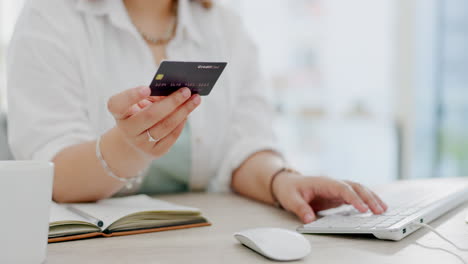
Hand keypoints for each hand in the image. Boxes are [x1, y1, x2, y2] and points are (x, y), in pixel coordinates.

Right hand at [107, 86, 200, 157]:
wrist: (135, 142)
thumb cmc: (139, 114)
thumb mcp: (139, 104)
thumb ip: (151, 96)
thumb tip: (175, 93)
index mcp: (119, 114)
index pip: (118, 104)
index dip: (132, 96)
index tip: (147, 88)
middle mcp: (127, 130)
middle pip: (150, 115)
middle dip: (171, 102)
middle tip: (186, 91)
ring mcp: (141, 144)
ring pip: (165, 126)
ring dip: (183, 111)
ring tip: (195, 100)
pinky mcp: (155, 152)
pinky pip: (172, 136)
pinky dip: (181, 122)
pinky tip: (188, 113)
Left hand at [272, 174, 387, 223]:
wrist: (287, 183)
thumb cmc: (289, 189)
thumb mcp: (290, 199)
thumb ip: (300, 208)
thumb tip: (309, 219)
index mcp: (323, 182)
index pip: (342, 188)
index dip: (354, 198)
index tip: (363, 209)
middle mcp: (333, 183)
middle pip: (355, 187)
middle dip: (369, 198)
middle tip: (379, 211)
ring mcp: (337, 189)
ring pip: (358, 190)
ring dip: (371, 198)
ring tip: (384, 210)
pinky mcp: (338, 195)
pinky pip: (355, 196)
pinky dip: (366, 201)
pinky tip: (375, 209)